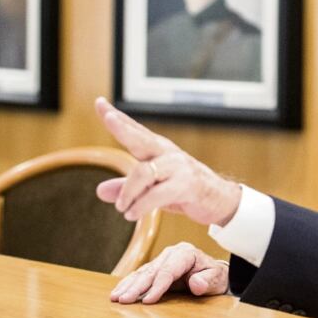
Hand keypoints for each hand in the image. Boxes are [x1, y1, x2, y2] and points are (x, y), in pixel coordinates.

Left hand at [94, 97, 241, 225]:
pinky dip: (140, 206)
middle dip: (122, 127)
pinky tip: (132, 214)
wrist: (219, 200)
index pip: (134, 130)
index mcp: (158, 150)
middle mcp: (167, 153)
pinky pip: (156, 194)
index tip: (99, 103)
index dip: (116, 117)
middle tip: (108, 118)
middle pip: (140, 138)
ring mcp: (177, 167)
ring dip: (127, 193)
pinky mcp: (185, 185)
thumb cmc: (183, 190)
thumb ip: (126, 188)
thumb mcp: (151, 189)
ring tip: (122, 208)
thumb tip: (99, 191)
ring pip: (144, 172)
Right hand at [110, 242, 228, 303]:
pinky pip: (140, 275)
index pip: (168, 271)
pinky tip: (117, 292)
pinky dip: (128, 284)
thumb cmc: (215, 277)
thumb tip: (196, 284)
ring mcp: (161, 259)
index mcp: (185, 254)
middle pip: (151, 271)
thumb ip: (207, 281)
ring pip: (142, 273)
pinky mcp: (155, 267)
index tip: (148, 300)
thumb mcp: (217, 280)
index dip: (158, 286)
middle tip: (123, 300)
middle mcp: (170, 254)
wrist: (214, 274)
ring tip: (115, 298)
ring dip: (127, 286)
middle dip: (136, 287)